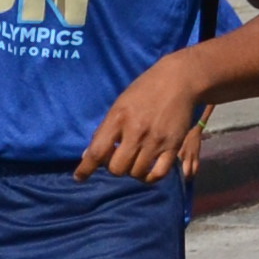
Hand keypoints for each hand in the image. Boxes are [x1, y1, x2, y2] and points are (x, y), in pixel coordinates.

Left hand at [80, 58, 206, 179]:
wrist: (178, 80)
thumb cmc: (144, 90)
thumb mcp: (119, 105)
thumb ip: (104, 130)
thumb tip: (87, 155)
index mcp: (118, 119)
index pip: (97, 151)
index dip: (85, 168)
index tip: (79, 177)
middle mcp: (136, 132)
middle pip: (117, 168)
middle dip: (113, 167)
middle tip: (117, 158)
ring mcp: (155, 141)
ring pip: (136, 172)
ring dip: (132, 171)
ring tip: (134, 162)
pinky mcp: (173, 146)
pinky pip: (159, 173)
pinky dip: (150, 177)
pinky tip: (147, 171)